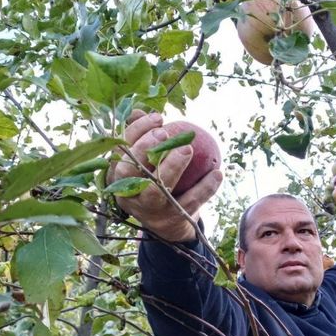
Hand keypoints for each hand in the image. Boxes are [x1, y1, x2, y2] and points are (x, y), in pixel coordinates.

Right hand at [107, 110, 222, 241]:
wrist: (168, 224)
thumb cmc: (153, 181)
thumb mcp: (144, 162)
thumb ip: (141, 138)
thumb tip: (137, 111)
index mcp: (118, 176)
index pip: (121, 150)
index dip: (137, 132)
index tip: (158, 118)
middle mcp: (130, 195)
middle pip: (130, 173)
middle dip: (145, 150)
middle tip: (166, 134)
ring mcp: (151, 210)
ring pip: (157, 191)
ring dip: (172, 168)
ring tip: (188, 149)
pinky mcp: (172, 219)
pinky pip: (189, 202)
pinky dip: (205, 188)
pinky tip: (217, 172)